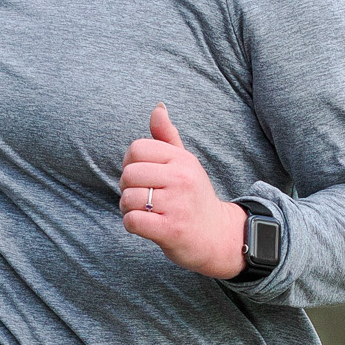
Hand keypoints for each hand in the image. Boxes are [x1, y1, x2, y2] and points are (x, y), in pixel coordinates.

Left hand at [120, 105, 246, 278]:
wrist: (218, 236)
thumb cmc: (194, 198)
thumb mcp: (186, 164)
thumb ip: (168, 137)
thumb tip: (158, 108)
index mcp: (182, 160)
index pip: (137, 149)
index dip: (130, 163)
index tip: (142, 177)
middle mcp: (181, 179)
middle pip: (129, 173)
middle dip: (126, 187)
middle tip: (140, 197)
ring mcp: (177, 205)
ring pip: (128, 198)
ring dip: (127, 208)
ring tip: (142, 211)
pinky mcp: (171, 230)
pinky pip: (132, 220)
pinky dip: (131, 224)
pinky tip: (144, 225)